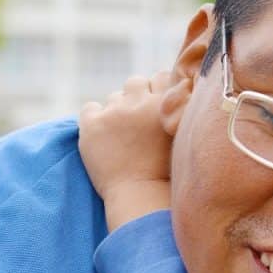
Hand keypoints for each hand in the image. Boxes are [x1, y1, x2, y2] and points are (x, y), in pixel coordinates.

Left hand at [78, 70, 178, 229]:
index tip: (157, 105)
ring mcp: (113, 113)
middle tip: (139, 119)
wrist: (141, 196)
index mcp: (165, 103)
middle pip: (136, 81)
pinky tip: (103, 135)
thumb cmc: (169, 171)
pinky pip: (90, 108)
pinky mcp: (91, 125)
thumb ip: (179, 111)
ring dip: (118, 109)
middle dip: (137, 96)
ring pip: (113, 97)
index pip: (161, 76)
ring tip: (123, 134)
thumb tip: (179, 92)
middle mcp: (139, 103)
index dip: (159, 90)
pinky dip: (94, 117)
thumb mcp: (182, 135)